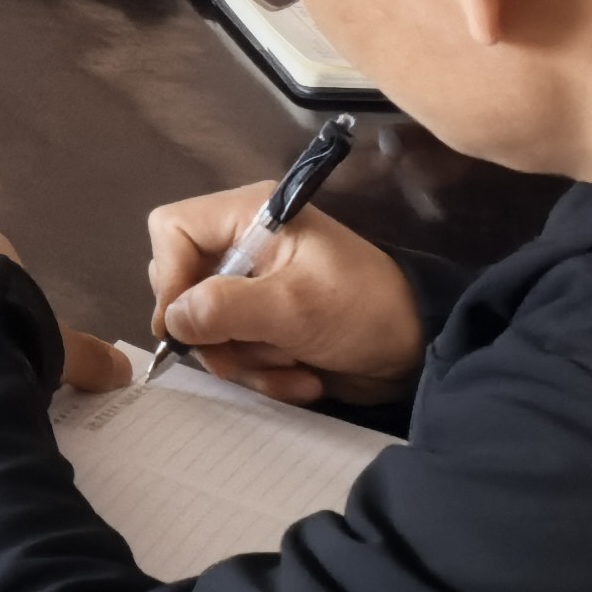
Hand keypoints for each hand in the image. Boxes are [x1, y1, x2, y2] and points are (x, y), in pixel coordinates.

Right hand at [145, 193, 425, 404]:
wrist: (421, 351)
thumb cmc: (362, 311)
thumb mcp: (293, 308)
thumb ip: (223, 309)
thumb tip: (171, 320)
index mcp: (250, 215)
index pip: (171, 229)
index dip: (170, 277)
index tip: (187, 323)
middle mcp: (244, 243)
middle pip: (182, 282)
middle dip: (215, 331)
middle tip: (244, 354)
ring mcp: (254, 286)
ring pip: (207, 326)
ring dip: (246, 359)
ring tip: (293, 366)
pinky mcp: (266, 323)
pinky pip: (234, 349)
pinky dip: (264, 372)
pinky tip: (302, 376)